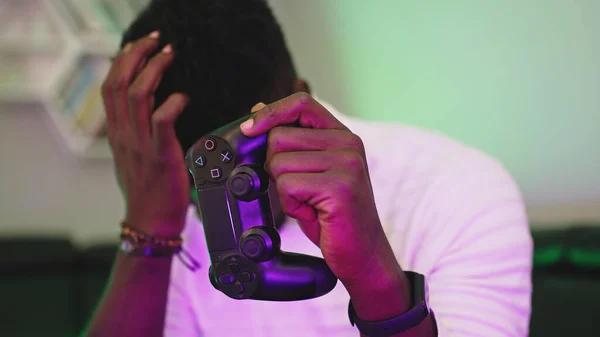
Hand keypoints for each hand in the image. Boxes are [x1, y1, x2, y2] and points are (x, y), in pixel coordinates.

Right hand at [102, 31, 189, 236]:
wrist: (151, 221)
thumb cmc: (147, 189)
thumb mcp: (131, 156)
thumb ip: (133, 132)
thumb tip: (145, 111)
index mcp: (116, 133)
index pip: (109, 87)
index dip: (121, 61)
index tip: (137, 45)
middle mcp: (123, 135)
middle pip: (119, 83)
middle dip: (136, 55)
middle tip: (156, 41)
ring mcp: (140, 145)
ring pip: (138, 95)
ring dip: (154, 69)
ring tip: (170, 55)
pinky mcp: (161, 155)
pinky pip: (162, 120)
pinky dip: (173, 102)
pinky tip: (184, 97)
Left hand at [241, 93, 405, 292]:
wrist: (363, 255)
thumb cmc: (332, 216)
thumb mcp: (311, 173)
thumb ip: (291, 143)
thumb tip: (258, 109)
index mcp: (342, 136)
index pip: (301, 103)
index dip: (271, 113)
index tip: (249, 129)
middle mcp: (348, 144)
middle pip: (279, 137)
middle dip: (276, 168)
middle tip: (301, 191)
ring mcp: (347, 164)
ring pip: (279, 163)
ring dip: (285, 191)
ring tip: (310, 204)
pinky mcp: (339, 187)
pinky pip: (288, 186)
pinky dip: (291, 205)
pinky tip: (313, 214)